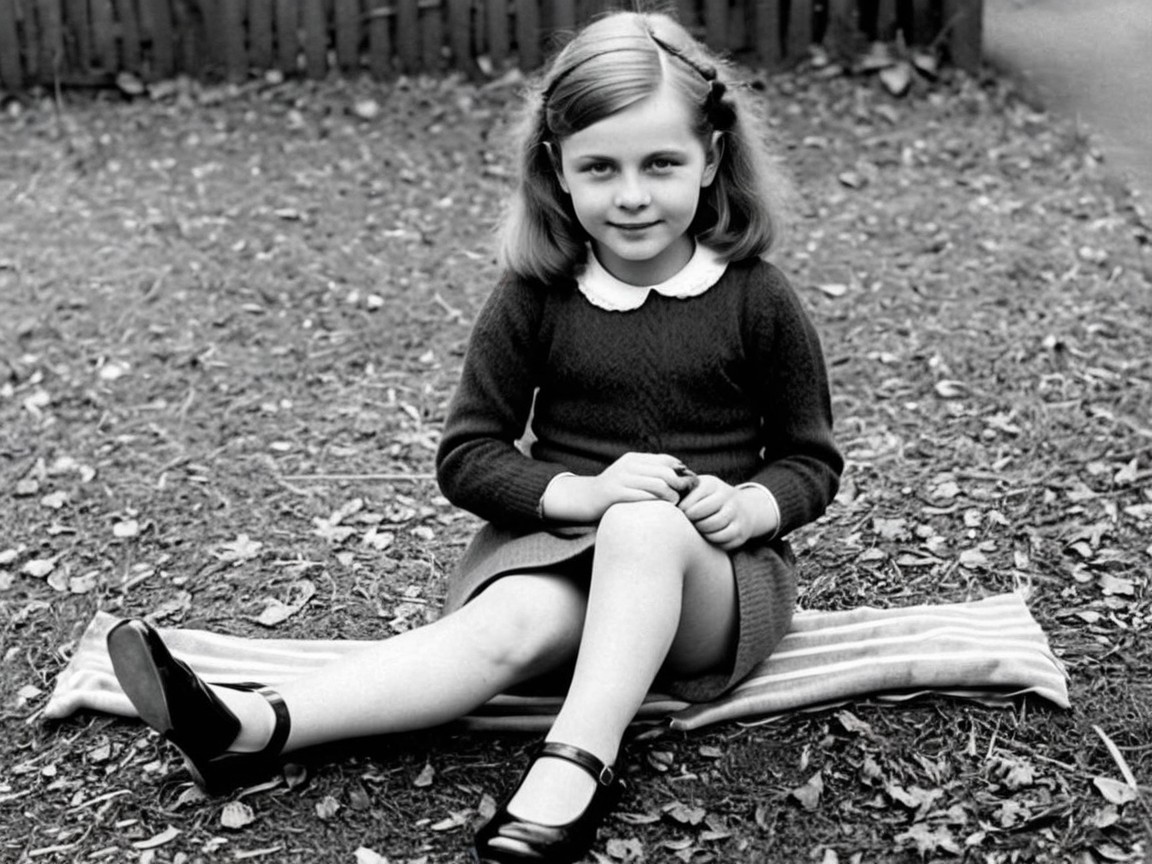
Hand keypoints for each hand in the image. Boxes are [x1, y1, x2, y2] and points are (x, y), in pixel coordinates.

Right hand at [541, 453, 692, 522]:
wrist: (585, 498)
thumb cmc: (614, 491)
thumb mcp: (630, 475)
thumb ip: (649, 473)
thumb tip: (680, 474)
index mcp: (634, 458)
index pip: (666, 460)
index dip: (681, 472)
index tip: (688, 484)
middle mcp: (628, 465)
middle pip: (665, 472)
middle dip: (679, 485)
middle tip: (684, 497)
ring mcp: (621, 478)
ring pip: (658, 484)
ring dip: (671, 496)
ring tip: (674, 504)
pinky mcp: (615, 493)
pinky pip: (644, 497)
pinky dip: (657, 504)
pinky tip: (661, 510)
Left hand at [678, 475, 769, 550]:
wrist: (743, 508)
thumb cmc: (709, 499)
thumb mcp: (698, 489)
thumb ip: (682, 492)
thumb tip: (663, 499)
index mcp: (712, 484)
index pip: (691, 499)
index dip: (683, 510)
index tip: (680, 512)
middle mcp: (727, 496)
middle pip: (702, 512)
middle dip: (692, 520)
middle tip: (689, 522)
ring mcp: (736, 513)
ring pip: (712, 525)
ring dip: (701, 529)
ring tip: (698, 527)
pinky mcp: (740, 531)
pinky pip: (722, 538)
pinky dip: (712, 538)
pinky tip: (708, 534)